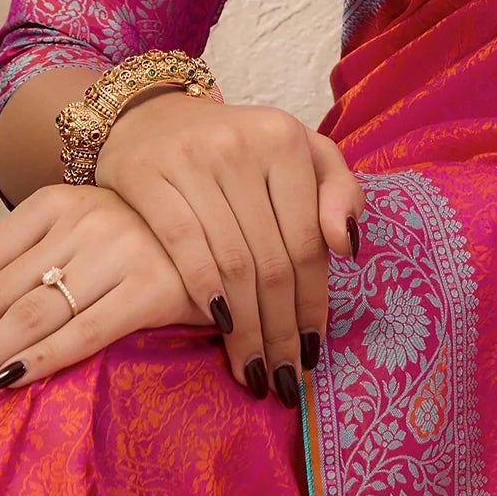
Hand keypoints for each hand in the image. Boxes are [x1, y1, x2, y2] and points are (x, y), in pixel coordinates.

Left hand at [0, 182, 205, 421]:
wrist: (233, 225)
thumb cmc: (146, 241)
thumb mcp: (80, 234)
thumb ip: (29, 267)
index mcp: (50, 205)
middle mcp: (79, 220)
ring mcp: (117, 250)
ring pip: (25, 317)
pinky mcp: (154, 287)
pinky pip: (83, 331)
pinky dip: (38, 361)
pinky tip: (5, 386)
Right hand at [93, 92, 363, 406]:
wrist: (150, 118)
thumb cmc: (238, 150)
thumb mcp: (299, 155)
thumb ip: (338, 191)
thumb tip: (349, 247)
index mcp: (286, 139)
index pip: (308, 240)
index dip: (314, 303)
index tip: (314, 352)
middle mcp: (242, 146)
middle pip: (272, 259)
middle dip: (282, 329)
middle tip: (285, 377)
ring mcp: (193, 160)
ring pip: (232, 262)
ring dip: (247, 327)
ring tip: (255, 371)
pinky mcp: (147, 176)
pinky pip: (183, 247)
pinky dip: (204, 291)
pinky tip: (219, 327)